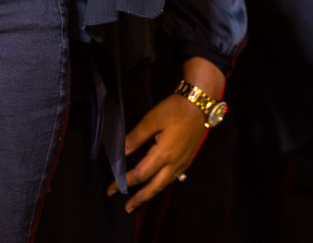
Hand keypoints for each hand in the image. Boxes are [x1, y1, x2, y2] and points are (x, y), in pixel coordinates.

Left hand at [105, 60, 222, 212]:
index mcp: (163, 153)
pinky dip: (162, 184)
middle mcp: (174, 162)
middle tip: (127, 208)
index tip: (112, 188)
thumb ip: (136, 137)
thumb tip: (122, 151)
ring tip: (140, 200)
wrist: (200, 105)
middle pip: (154, 187)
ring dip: (151, 193)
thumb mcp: (152, 119)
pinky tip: (158, 183)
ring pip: (165, 184)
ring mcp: (183, 162)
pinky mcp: (187, 158)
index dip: (124, 182)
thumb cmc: (175, 109)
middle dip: (139, 199)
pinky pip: (173, 177)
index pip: (140, 174)